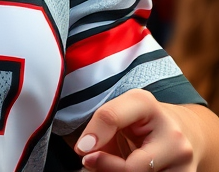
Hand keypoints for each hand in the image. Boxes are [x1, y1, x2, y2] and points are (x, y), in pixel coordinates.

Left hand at [75, 91, 195, 171]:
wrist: (188, 132)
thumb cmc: (145, 122)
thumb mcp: (123, 114)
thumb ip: (104, 128)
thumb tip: (86, 154)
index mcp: (146, 103)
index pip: (111, 118)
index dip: (93, 136)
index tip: (81, 149)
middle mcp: (171, 133)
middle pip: (130, 167)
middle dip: (107, 167)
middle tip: (93, 161)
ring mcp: (183, 160)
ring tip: (119, 160)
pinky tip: (133, 168)